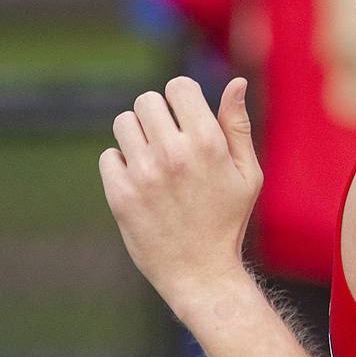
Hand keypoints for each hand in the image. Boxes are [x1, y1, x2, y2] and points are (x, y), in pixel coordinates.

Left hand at [100, 77, 261, 304]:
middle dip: (158, 115)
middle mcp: (173, 153)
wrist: (201, 274)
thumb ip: (237, 125)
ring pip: (123, 123)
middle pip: (147, 100)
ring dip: (137, 135)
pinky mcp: (121, 196)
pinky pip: (108, 156)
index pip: (178, 86)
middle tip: (169, 141)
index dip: (182, 99)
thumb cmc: (228, 220)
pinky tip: (140, 182)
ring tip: (153, 159)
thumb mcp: (247, 173)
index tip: (186, 119)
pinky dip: (121, 165)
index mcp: (207, 142)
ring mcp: (144, 174)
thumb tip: (236, 82)